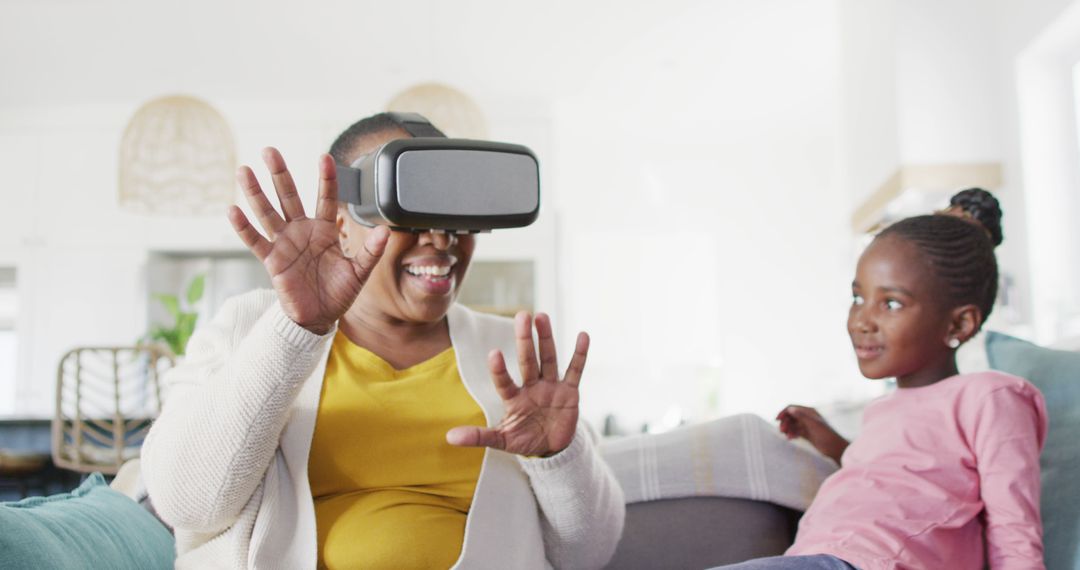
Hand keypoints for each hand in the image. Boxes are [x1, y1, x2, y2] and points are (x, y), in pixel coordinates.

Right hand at [228, 148, 389, 333]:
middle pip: (289, 196)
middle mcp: (302, 231)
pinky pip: (255, 241)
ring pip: (268, 213)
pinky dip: (243, 227)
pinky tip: (233, 210)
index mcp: (324, 230)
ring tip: (244, 171)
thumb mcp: (359, 272)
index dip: (326, 178)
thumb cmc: (339, 293)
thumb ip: (371, 251)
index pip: (325, 198)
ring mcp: (285, 244)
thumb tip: (386, 231)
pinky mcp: (272, 260)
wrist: (319, 317)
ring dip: (255, 193)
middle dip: (280, 174)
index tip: (325, 157)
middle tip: (269, 150)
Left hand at [446, 312, 587, 456]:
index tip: (494, 353)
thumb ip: (479, 436)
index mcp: (514, 398)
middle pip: (527, 360)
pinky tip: (583, 336)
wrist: (552, 448)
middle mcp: (532, 387)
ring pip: (548, 359)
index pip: (504, 381)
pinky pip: (575, 371)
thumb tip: (449, 438)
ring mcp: (551, 387)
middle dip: (525, 339)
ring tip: (542, 316)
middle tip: (522, 315)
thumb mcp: (501, 440)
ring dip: (546, 338)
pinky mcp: (570, 392)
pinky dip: (580, 354)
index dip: (499, 369)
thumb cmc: (524, 440)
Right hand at [776, 405, 849, 463]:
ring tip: (786, 436)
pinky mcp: (807, 434)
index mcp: (809, 412)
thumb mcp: (812, 424)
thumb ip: (801, 416)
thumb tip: (790, 409)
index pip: (792, 408)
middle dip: (785, 422)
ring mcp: (807, 426)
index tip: (777, 420)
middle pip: (791, 416)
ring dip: (787, 429)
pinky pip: (796, 432)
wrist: (835, 448)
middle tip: (781, 431)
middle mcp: (807, 417)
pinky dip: (792, 434)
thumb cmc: (826, 435)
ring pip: (792, 425)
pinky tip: (790, 438)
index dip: (784, 413)